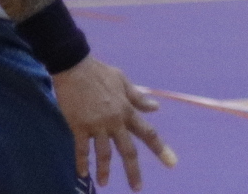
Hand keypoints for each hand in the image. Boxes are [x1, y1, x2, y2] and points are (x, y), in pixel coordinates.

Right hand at [53, 56, 172, 188]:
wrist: (75, 67)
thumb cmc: (101, 73)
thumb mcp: (124, 81)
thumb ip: (138, 98)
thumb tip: (156, 108)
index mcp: (128, 110)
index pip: (148, 133)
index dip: (160, 149)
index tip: (171, 163)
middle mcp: (115, 120)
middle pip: (128, 150)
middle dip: (133, 171)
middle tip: (137, 187)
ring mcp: (97, 125)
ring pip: (104, 153)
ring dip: (104, 170)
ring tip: (104, 183)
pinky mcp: (79, 126)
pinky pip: (82, 148)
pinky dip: (82, 162)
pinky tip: (82, 173)